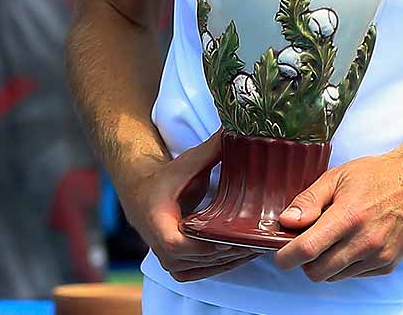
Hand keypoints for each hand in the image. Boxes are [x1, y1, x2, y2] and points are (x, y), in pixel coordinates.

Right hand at [120, 132, 258, 281]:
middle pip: (202, 258)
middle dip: (233, 250)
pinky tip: (244, 253)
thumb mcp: (186, 164)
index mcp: (158, 225)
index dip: (209, 245)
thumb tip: (237, 129)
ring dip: (233, 259)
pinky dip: (224, 264)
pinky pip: (205, 272)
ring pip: (207, 268)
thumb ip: (212, 150)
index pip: (182, 245)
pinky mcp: (178, 268)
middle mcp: (161, 249)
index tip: (232, 238)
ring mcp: (170, 262)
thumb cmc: (164, 178)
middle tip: (261, 239)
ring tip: (260, 245)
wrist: (141, 193)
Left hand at [270, 147, 402, 281]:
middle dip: (304, 261)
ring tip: (332, 237)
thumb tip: (286, 221)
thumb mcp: (338, 177)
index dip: (286, 257)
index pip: (308, 249)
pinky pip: (354, 275)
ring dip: (325, 263)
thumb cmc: (379, 176)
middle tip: (306, 241)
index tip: (280, 254)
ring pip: (335, 276)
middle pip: (318, 271)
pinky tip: (351, 242)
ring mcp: (379, 256)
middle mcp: (365, 242)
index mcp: (348, 217)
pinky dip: (346, 264)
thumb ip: (309, 200)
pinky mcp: (388, 265)